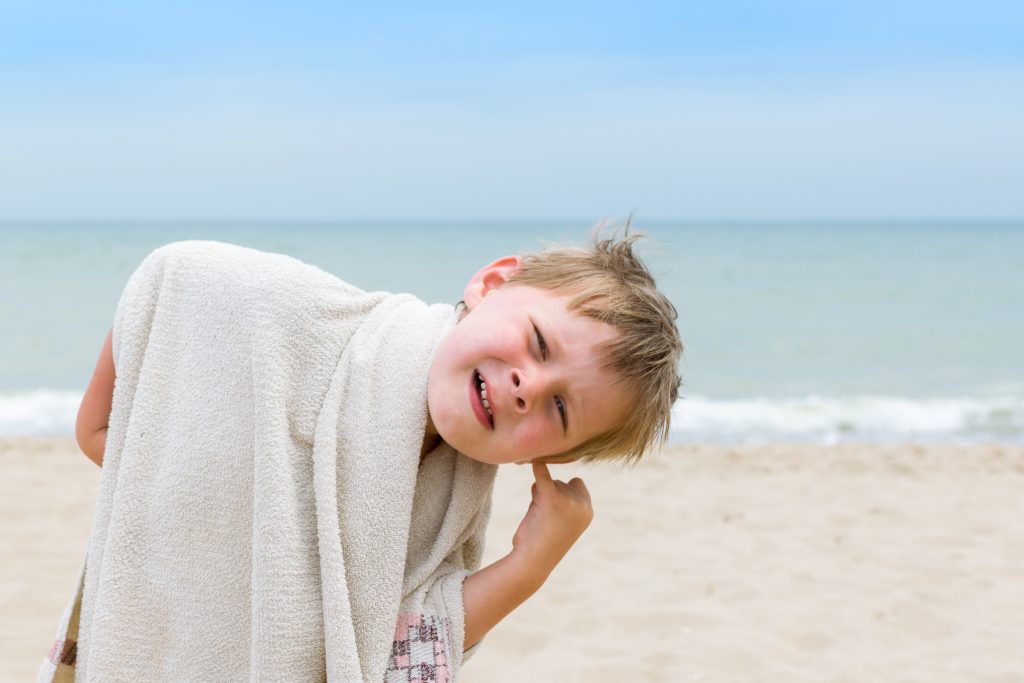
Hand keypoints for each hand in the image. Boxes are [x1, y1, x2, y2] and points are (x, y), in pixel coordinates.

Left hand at [510, 462, 593, 581]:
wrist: (532, 562)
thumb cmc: (543, 544)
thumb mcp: (563, 520)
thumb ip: (564, 499)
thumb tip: (545, 469)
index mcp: (588, 510)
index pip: (576, 484)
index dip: (562, 493)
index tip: (555, 514)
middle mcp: (582, 503)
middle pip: (560, 482)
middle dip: (549, 494)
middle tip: (545, 520)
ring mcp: (568, 500)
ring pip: (548, 482)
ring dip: (538, 496)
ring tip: (538, 519)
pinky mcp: (550, 498)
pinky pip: (542, 475)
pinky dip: (538, 466)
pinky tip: (532, 459)